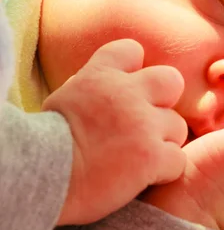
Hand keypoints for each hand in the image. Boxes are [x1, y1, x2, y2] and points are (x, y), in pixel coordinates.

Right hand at [42, 39, 186, 225]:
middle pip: (171, 80)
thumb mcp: (66, 99)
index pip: (132, 50)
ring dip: (164, 143)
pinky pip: (177, 160)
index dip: (135, 71)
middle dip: (165, 102)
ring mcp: (142, 124)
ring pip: (178, 126)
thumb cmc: (46, 144)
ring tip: (140, 159)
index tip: (127, 92)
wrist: (40, 176)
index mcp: (100, 75)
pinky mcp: (150, 156)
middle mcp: (126, 93)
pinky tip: (143, 178)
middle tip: (148, 125)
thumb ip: (93, 86)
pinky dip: (165, 171)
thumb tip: (105, 79)